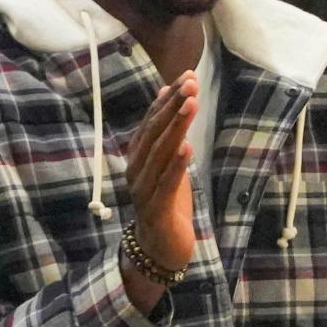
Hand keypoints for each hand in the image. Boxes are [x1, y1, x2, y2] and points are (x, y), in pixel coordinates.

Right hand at [125, 70, 197, 271]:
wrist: (160, 249)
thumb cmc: (166, 202)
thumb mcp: (168, 163)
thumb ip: (166, 132)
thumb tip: (168, 94)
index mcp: (137, 156)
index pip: (151, 120)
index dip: (168, 98)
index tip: (186, 76)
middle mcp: (135, 169)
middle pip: (154, 132)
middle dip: (173, 106)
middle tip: (190, 84)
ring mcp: (142, 189)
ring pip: (160, 153)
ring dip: (176, 127)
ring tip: (191, 105)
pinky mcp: (154, 209)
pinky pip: (166, 183)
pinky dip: (176, 164)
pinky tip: (187, 146)